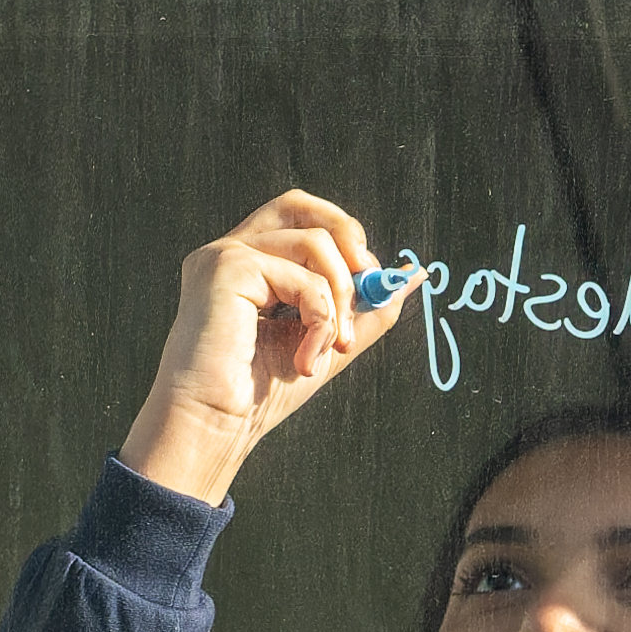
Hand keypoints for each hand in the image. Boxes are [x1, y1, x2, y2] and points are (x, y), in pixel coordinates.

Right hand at [118, 188, 416, 506]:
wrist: (218, 425)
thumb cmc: (259, 394)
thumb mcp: (328, 343)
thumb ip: (366, 309)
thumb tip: (412, 277)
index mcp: (249, 266)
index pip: (303, 222)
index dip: (348, 244)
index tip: (374, 289)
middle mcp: (232, 253)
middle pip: (300, 205)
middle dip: (348, 240)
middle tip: (369, 286)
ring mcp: (225, 256)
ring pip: (315, 243)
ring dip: (340, 300)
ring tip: (331, 347)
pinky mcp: (227, 267)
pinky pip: (303, 276)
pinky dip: (322, 317)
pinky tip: (307, 357)